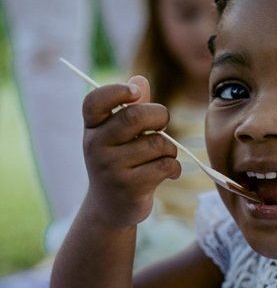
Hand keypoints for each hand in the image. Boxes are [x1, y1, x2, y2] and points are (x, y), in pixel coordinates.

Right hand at [82, 76, 180, 226]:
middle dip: (160, 116)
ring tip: (165, 156)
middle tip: (163, 124)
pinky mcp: (130, 188)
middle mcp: (96, 147)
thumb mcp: (117, 136)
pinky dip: (174, 167)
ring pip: (157, 144)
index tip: (136, 93)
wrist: (110, 208)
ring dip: (170, 148)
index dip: (117, 91)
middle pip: (135, 117)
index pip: (94, 101)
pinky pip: (165, 165)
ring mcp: (111, 168)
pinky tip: (169, 173)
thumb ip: (130, 107)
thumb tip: (140, 79)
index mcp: (92, 129)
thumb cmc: (118, 163)